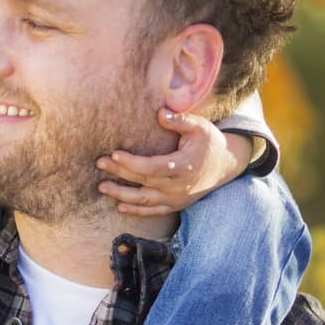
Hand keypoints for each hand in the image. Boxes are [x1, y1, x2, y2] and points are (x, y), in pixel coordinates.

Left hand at [97, 109, 251, 216]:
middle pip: (144, 181)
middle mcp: (179, 186)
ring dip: (122, 195)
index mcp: (184, 165)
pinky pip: (153, 211)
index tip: (114, 154)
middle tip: (99, 163)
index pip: (153, 166)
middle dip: (119, 173)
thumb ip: (180, 120)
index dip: (132, 162)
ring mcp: (177, 198)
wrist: (225, 165)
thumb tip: (161, 112)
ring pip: (145, 200)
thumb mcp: (200, 127)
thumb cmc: (208, 142)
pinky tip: (120, 207)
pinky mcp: (175, 205)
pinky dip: (136, 211)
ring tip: (102, 187)